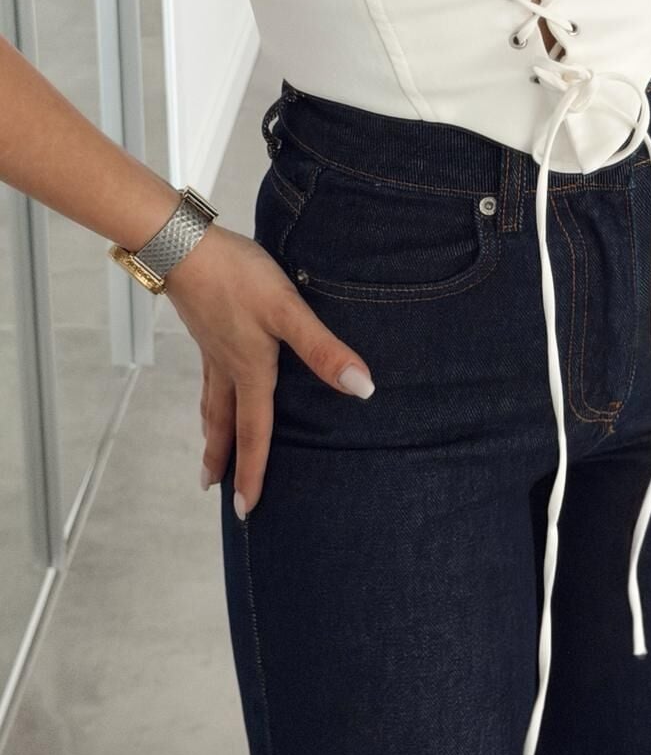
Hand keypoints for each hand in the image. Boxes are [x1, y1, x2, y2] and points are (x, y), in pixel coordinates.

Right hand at [163, 222, 374, 515]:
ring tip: (210, 452)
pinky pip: (209, 377)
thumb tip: (361, 389)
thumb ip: (323, 350)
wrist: (185, 245)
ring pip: (213, 402)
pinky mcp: (206, 327)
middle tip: (216, 490)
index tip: (246, 509)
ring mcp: (213, 349)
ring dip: (213, 431)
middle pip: (226, 424)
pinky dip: (210, 397)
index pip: (254, 433)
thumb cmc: (238, 278)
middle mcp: (228, 368)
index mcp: (250, 372)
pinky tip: (215, 385)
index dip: (253, 472)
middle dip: (223, 459)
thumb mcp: (288, 312)